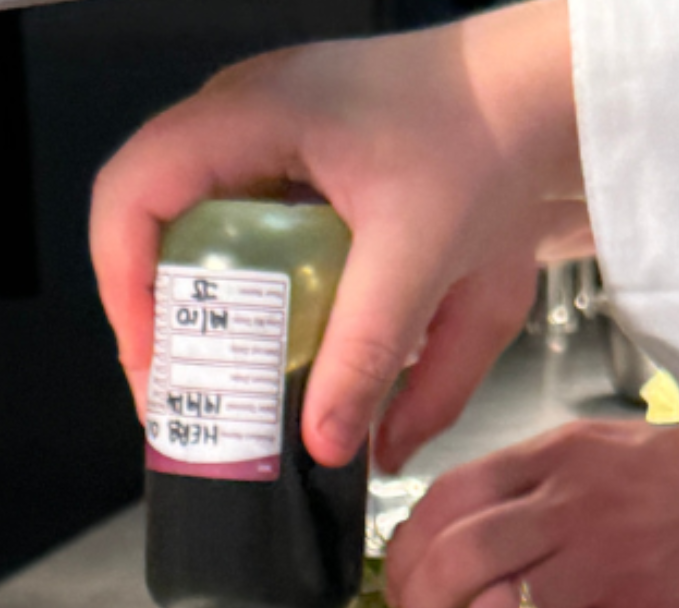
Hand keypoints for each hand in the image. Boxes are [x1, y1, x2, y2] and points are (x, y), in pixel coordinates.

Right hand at [90, 0, 585, 470]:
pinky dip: (266, 305)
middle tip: (189, 396)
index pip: (133, 194)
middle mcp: (247, 121)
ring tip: (237, 388)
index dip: (124, 286)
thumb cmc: (494, 133)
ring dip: (212, 319)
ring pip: (202, 240)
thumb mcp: (426, 255)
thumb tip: (327, 443)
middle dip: (164, 320)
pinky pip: (255, 242)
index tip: (155, 361)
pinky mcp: (306, 175)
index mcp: (251, 115)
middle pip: (155, 226)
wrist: (554, 93)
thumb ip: (373, 355)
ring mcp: (272, 144)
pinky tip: (300, 353)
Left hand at [383, 418, 678, 607]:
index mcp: (566, 455)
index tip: (409, 572)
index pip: (448, 496)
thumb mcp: (626, 449)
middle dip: (422, 602)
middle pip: (452, 560)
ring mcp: (610, 565)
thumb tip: (481, 527)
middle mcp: (576, 504)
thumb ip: (551, 482)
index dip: (410, 545)